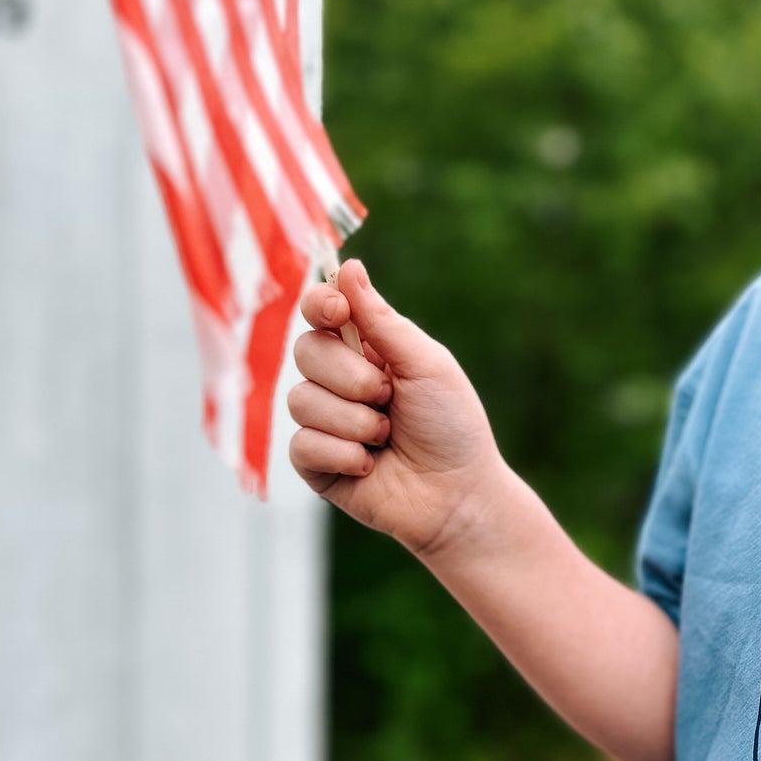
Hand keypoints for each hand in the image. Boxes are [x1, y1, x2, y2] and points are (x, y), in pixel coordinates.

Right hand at [288, 258, 506, 557]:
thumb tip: (348, 265)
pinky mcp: (316, 464)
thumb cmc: (452, 427)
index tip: (335, 310)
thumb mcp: (425, 364)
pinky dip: (344, 454)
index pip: (319, 312)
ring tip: (387, 437)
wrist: (459, 495)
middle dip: (352, 377)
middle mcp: (338, 381)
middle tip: (388, 398)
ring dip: (355, 421)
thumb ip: (382, 320)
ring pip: (301, 400)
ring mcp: (323, 423)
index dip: (319, 304)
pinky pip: (303, 444)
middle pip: (305, 351)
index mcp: (365, 350)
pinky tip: (372, 466)